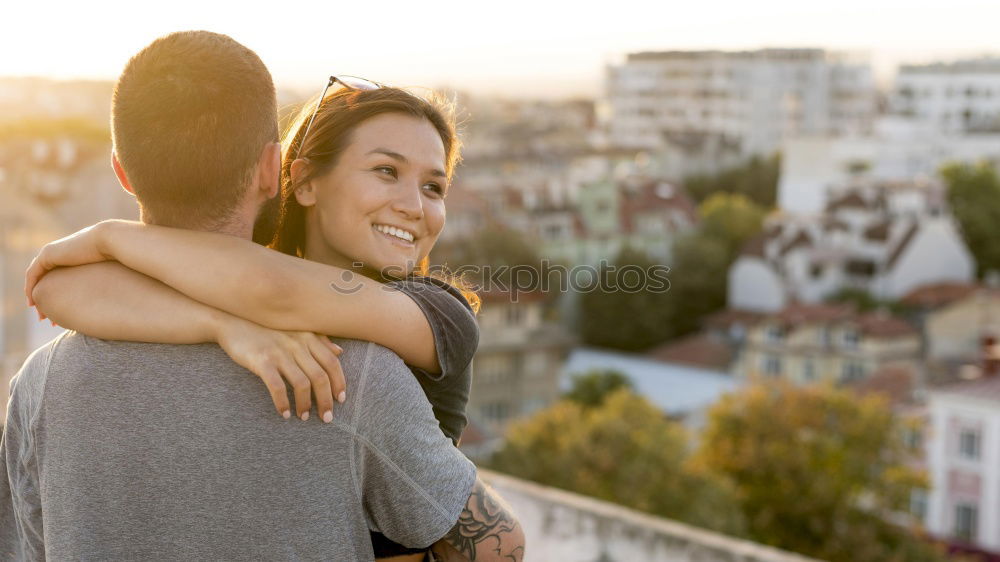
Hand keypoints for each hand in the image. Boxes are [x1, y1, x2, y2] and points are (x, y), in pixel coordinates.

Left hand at [25, 221, 114, 306]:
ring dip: (36, 296)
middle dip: (46, 298)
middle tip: (47, 317)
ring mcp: (54, 252)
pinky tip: (33, 303)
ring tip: (40, 314)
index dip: (59, 295)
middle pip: (47, 279)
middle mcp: (63, 253)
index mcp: (76, 255)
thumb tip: (117, 299)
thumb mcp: (111, 274)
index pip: (60, 277)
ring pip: (38, 278)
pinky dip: (30, 288)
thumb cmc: (119, 258)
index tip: (61, 313)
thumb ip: (107, 282)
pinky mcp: (48, 254)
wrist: (112, 240)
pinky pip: (33, 274)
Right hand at [216, 317, 345, 421]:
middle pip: (320, 376)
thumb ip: (319, 340)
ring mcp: (280, 352)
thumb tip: (340, 352)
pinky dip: (283, 403)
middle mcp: (297, 344)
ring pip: (302, 384)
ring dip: (305, 405)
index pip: (332, 363)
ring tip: (303, 417)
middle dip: (326, 400)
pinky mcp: (261, 361)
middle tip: (326, 417)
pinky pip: (277, 386)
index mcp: (308, 337)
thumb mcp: (295, 330)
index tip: (340, 399)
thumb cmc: (267, 328)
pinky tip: (284, 413)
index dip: (339, 382)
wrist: (233, 320)